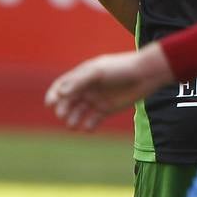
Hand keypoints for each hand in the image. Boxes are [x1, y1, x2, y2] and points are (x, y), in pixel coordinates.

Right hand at [45, 47, 172, 130]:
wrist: (145, 74)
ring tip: (73, 126)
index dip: (53, 94)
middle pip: (67, 101)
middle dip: (63, 109)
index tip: (50, 104)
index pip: (61, 86)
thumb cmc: (120, 68)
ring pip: (78, 113)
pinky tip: (88, 128)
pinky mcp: (106, 109)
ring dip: (73, 120)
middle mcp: (87, 88)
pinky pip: (92, 120)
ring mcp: (96, 99)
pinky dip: (88, 126)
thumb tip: (60, 93)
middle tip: (63, 115)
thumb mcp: (98, 72)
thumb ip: (79, 81)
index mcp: (82, 76)